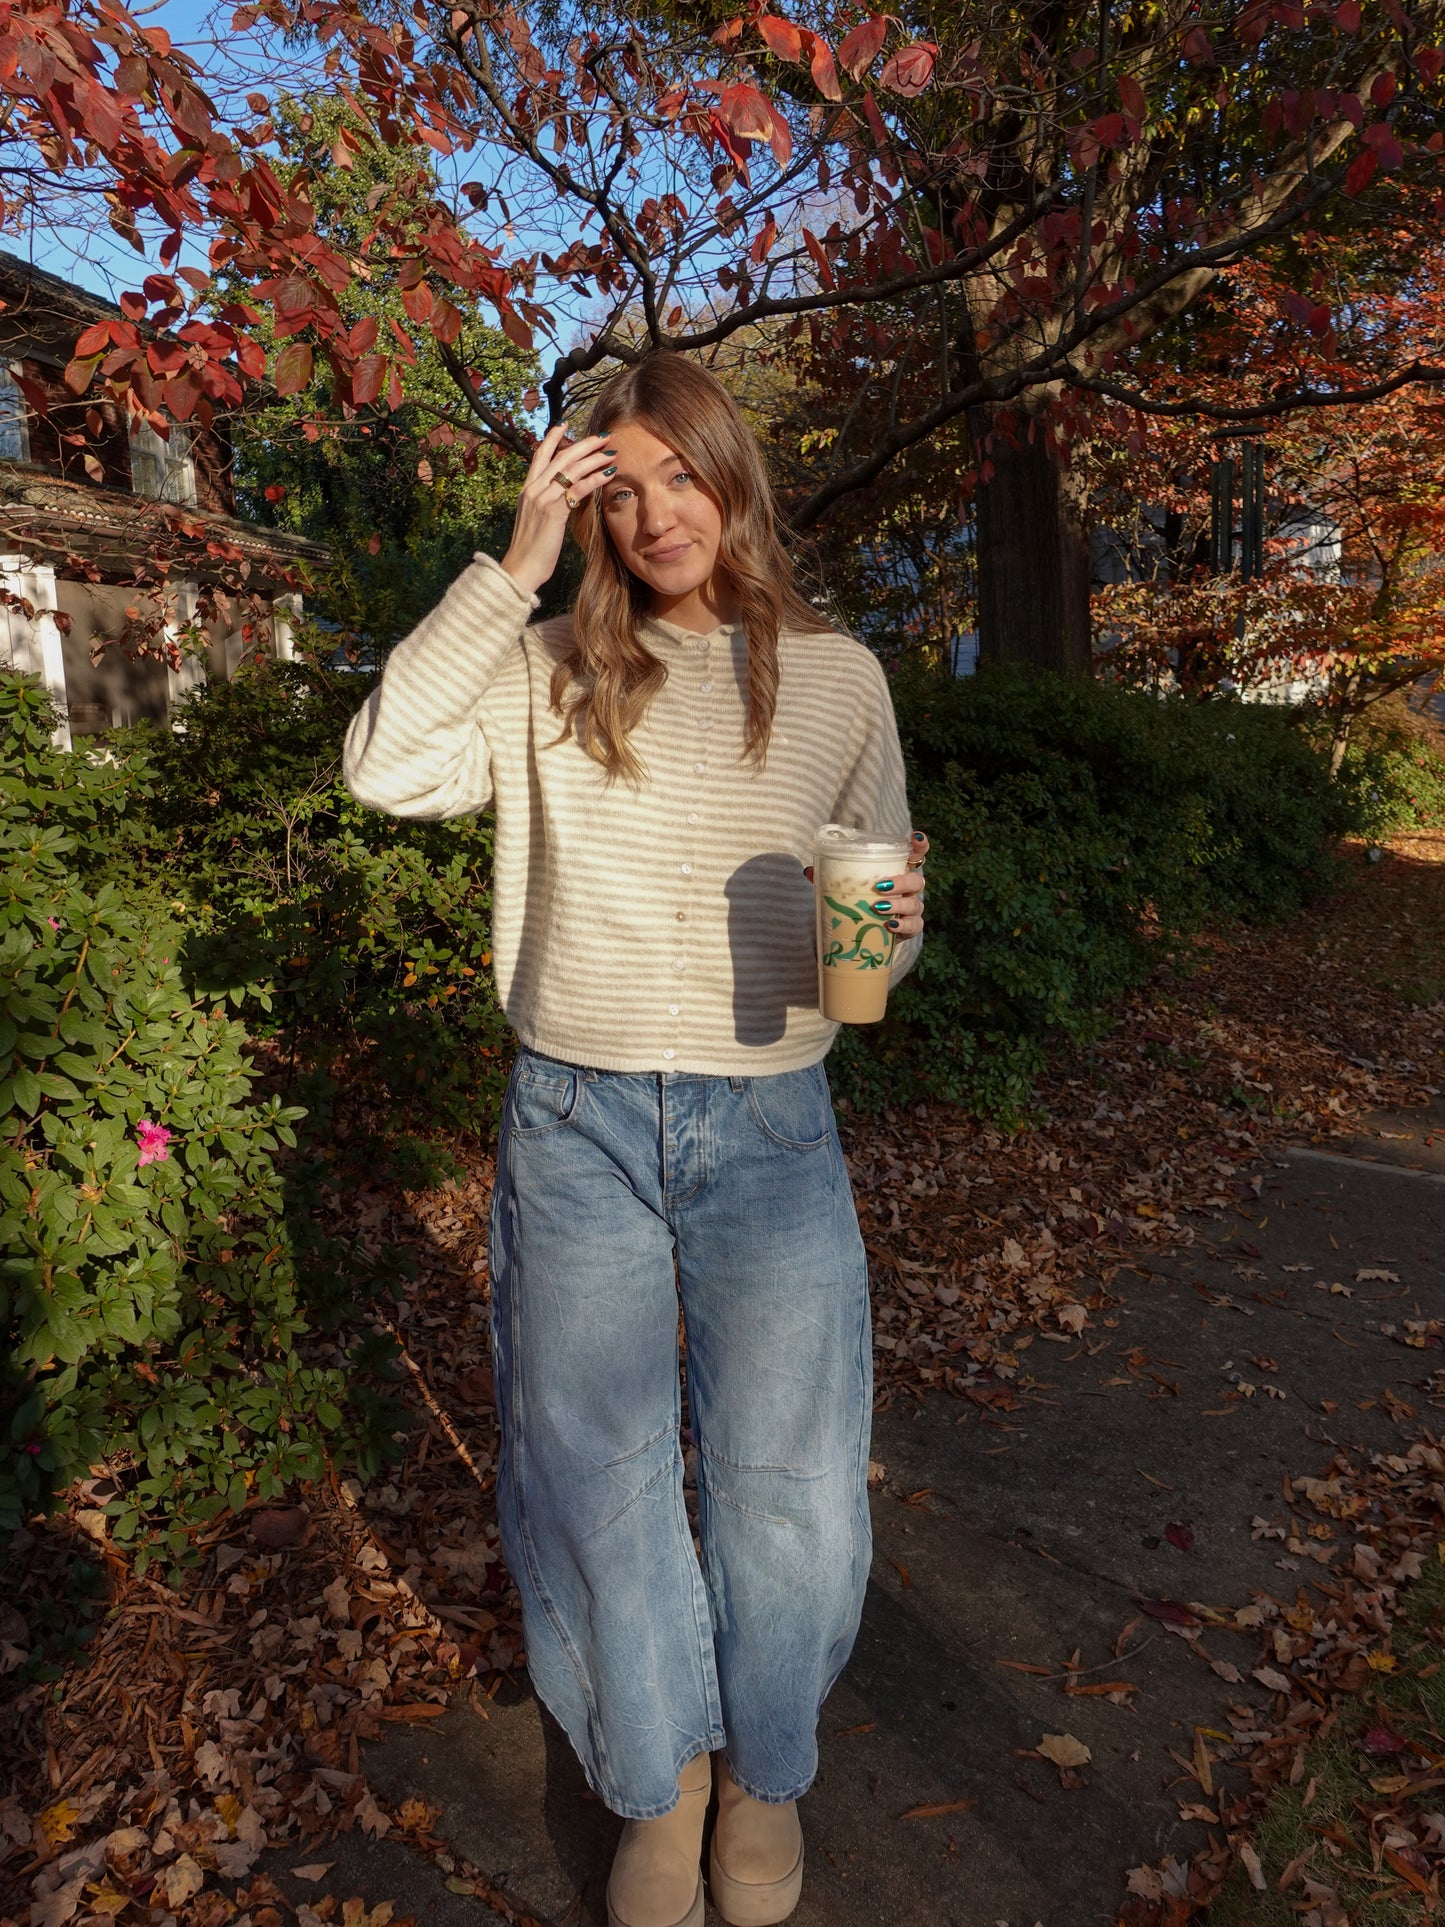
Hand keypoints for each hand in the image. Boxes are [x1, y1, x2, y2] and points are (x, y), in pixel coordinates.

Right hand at [499, 424, 617, 594]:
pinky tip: (609, 472)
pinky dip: (595, 478)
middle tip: (603, 436)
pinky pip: (578, 488)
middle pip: (560, 457)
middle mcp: (533, 489)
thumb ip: (546, 504)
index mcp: (526, 490)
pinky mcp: (553, 511)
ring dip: (593, 458)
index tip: (565, 424)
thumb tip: (561, 497)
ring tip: (611, 451)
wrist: (521, 568)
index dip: (553, 438)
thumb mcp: (535, 520)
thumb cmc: (531, 550)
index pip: (539, 455)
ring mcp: (542, 499)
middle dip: (584, 444)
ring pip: (571, 469)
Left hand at [804, 830, 929, 939]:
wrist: (868, 932)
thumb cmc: (861, 902)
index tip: (917, 837)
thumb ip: (830, 878)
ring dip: (898, 905)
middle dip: (902, 882)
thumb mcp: (848, 888)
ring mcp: (912, 909)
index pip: (915, 855)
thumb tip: (808, 871)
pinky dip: (902, 926)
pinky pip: (914, 926)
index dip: (920, 845)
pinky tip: (890, 925)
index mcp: (897, 873)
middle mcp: (909, 890)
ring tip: (879, 907)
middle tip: (881, 887)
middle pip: (915, 881)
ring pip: (914, 904)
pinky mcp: (911, 928)